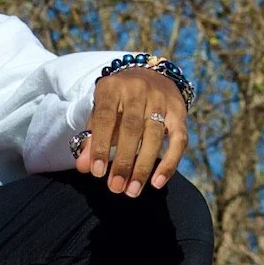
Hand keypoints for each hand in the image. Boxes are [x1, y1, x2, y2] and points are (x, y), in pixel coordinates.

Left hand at [77, 68, 188, 196]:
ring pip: (155, 136)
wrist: (151, 74)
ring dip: (143, 167)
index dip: (101, 146)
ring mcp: (161, 100)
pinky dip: (169, 163)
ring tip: (132, 190)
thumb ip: (92, 138)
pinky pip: (179, 140)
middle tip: (115, 187)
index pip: (105, 118)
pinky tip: (157, 182)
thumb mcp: (101, 112)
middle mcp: (138, 90)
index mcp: (112, 87)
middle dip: (124, 162)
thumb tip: (83, 167)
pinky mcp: (179, 112)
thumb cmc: (119, 101)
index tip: (97, 172)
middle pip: (132, 129)